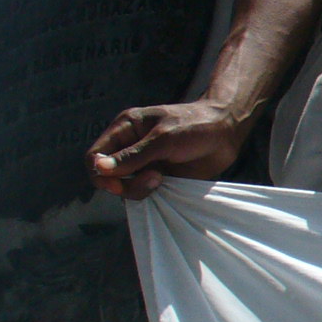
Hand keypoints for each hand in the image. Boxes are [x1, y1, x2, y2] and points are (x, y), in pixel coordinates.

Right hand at [88, 100, 250, 198]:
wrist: (227, 132)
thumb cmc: (195, 126)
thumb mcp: (163, 139)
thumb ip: (133, 156)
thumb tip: (99, 168)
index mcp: (125, 130)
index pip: (95, 156)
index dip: (100, 173)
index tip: (118, 182)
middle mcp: (130, 149)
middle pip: (107, 177)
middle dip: (124, 184)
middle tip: (153, 178)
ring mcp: (143, 165)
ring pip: (124, 189)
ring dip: (139, 190)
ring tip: (162, 179)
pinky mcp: (158, 179)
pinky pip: (144, 195)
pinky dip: (150, 195)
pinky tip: (166, 186)